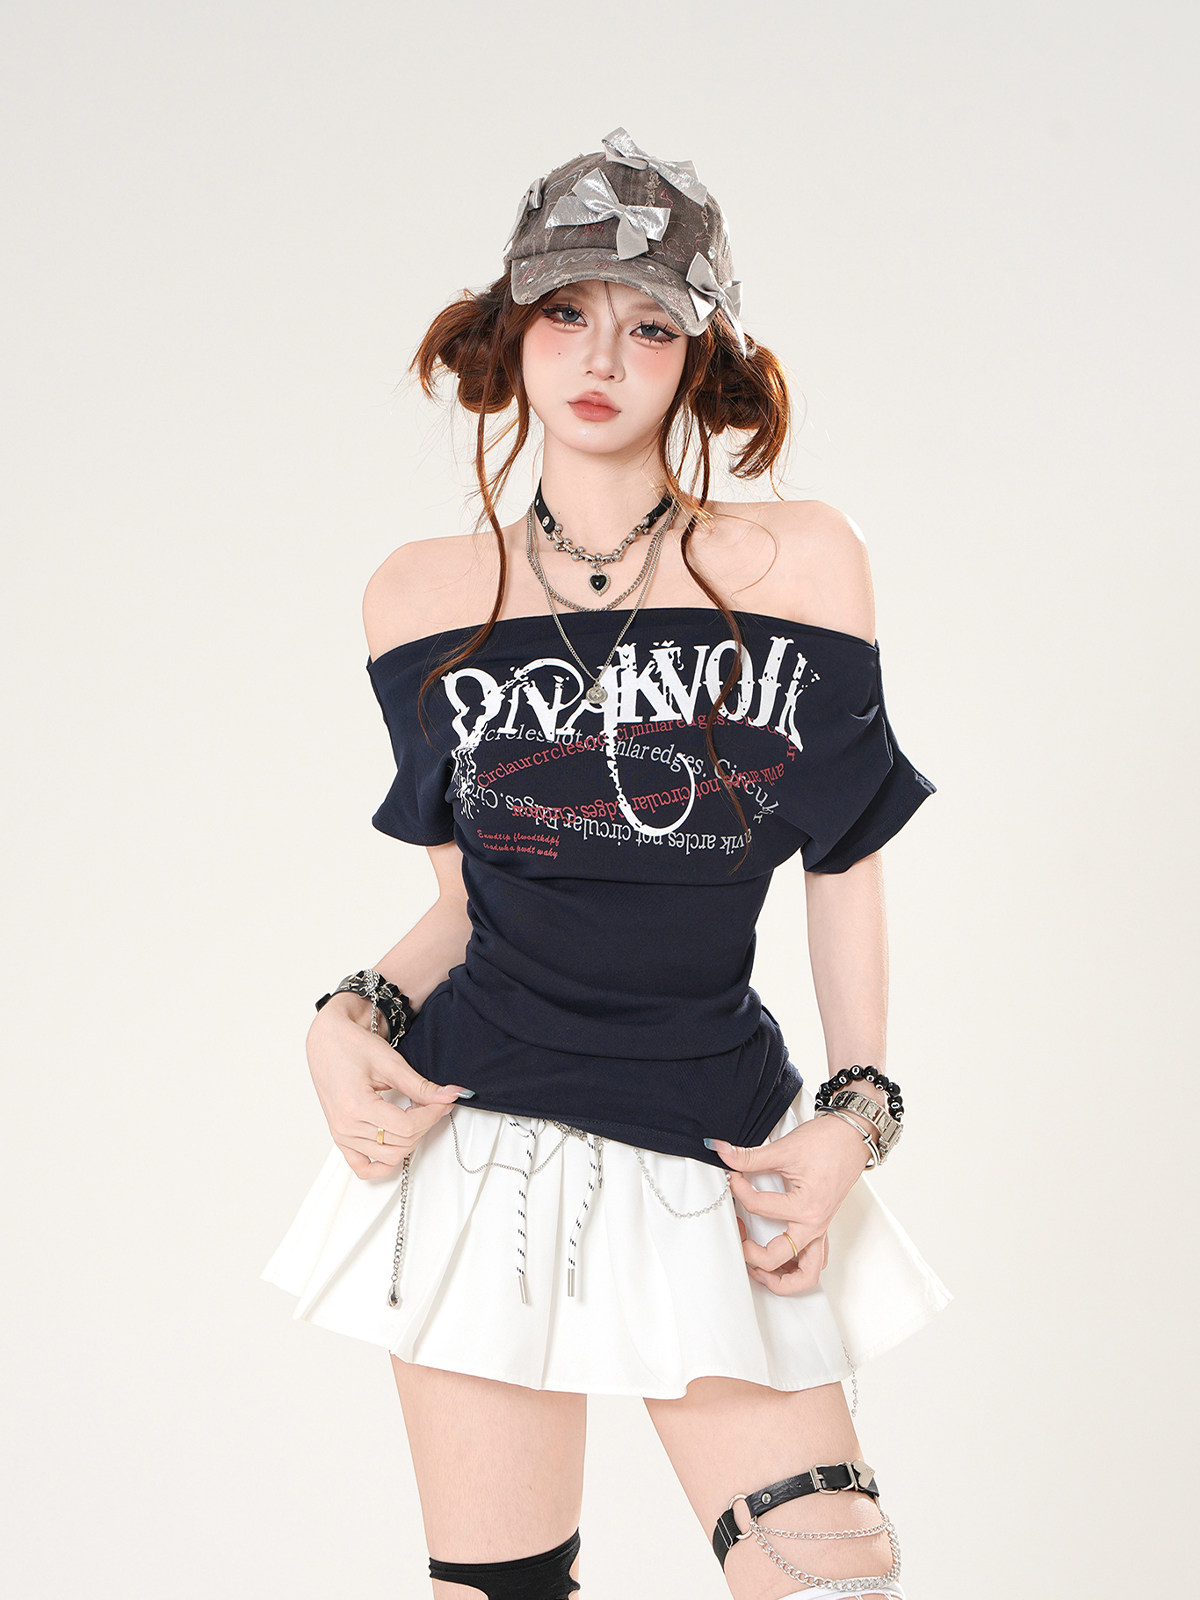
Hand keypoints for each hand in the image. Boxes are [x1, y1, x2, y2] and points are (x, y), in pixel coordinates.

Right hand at [306, 998, 472, 1178]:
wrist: (327, 1042)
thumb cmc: (350, 1046)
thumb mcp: (390, 1063)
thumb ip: (421, 1085)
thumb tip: (450, 1095)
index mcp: (355, 1106)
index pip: (406, 1126)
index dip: (431, 1115)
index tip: (442, 1102)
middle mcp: (346, 1126)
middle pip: (401, 1143)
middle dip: (425, 1124)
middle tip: (432, 1104)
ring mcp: (342, 1135)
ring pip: (389, 1157)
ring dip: (410, 1140)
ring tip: (414, 1116)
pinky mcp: (341, 1138)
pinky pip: (364, 1167)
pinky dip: (383, 1163)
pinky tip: (396, 1142)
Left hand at [709, 1114, 873, 1295]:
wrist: (852, 1137)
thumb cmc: (828, 1143)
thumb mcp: (785, 1149)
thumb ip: (749, 1156)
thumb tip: (722, 1152)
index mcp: (805, 1208)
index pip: (758, 1207)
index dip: (739, 1189)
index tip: (733, 1176)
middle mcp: (814, 1225)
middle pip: (776, 1258)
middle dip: (750, 1252)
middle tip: (737, 1232)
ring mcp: (820, 1230)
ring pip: (804, 1275)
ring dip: (780, 1278)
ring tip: (756, 1267)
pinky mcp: (822, 1228)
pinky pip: (813, 1261)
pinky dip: (796, 1269)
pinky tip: (779, 1260)